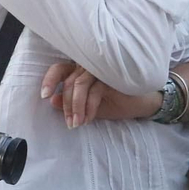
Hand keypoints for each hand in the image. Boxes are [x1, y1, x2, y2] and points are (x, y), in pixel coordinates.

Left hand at [40, 62, 159, 127]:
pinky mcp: (113, 75)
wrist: (145, 103)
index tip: (44, 96)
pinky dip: (89, 107)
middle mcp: (90, 65)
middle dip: (67, 105)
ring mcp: (102, 68)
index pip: (60, 69)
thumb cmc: (118, 101)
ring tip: (77, 124)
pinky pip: (94, 90)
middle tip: (70, 124)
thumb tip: (52, 101)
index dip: (49, 80)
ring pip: (79, 84)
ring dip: (76, 107)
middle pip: (69, 81)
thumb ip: (71, 102)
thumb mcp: (90, 106)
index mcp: (82, 70)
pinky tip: (90, 119)